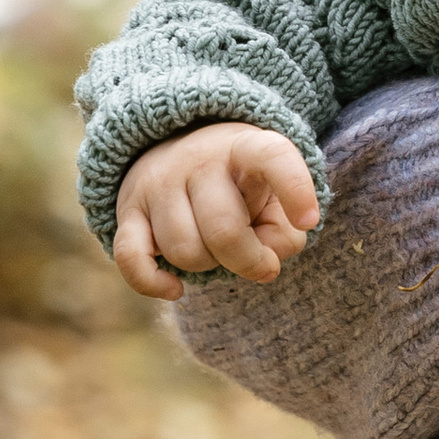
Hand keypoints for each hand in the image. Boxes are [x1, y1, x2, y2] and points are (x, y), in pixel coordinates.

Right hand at [111, 123, 319, 303]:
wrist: (176, 148)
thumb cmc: (242, 185)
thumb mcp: (274, 196)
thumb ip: (285, 231)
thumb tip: (265, 260)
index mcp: (245, 148)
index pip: (272, 157)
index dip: (294, 189)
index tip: (309, 221)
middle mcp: (198, 160)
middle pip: (224, 229)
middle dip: (248, 261)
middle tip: (260, 263)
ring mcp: (158, 183)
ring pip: (184, 251)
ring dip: (208, 267)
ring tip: (217, 250)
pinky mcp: (128, 210)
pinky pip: (132, 258)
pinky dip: (154, 283)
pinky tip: (177, 290)